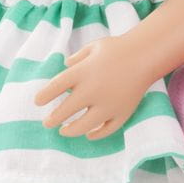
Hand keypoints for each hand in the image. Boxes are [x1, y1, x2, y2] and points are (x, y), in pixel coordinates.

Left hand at [33, 38, 153, 138]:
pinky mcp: (123, 112)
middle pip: (66, 110)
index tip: (37, 102)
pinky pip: (107, 129)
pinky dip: (96, 135)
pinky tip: (89, 134)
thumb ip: (76, 58)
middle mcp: (93, 90)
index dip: (44, 96)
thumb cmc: (117, 49)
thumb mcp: (93, 48)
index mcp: (83, 72)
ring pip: (85, 126)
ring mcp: (109, 104)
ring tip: (63, 131)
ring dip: (71, 131)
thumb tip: (64, 66)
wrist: (146, 55)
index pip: (56, 87)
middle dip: (53, 119)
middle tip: (47, 123)